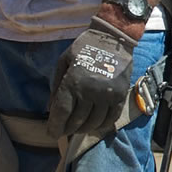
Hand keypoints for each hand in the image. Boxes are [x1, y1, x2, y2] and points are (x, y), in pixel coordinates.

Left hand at [46, 17, 136, 139]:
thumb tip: (51, 108)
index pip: (62, 112)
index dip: (55, 127)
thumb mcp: (63, 62)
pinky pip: (110, 118)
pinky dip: (101, 126)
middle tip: (64, 131)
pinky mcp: (120, 96)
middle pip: (77, 121)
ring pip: (94, 123)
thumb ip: (56, 86)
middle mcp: (90, 91)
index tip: (52, 133)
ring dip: (84, 129)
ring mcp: (107, 95)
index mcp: (73, 82)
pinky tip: (95, 125)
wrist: (112, 37)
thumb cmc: (84, 48)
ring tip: (78, 129)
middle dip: (68, 129)